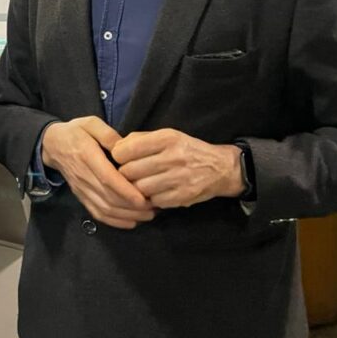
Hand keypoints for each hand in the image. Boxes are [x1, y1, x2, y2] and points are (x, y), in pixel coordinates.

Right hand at [41, 117, 154, 229]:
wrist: (52, 145)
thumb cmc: (76, 132)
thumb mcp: (91, 123)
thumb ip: (108, 134)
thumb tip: (125, 147)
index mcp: (87, 155)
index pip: (106, 178)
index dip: (125, 191)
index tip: (143, 199)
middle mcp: (83, 176)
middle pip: (108, 198)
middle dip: (132, 207)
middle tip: (154, 208)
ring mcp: (81, 189)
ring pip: (104, 209)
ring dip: (127, 216)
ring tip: (147, 215)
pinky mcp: (81, 196)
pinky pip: (97, 213)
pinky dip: (115, 221)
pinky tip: (131, 222)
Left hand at [112, 128, 243, 207]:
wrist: (221, 168)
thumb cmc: (187, 150)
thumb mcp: (167, 136)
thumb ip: (140, 139)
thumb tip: (115, 147)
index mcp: (166, 138)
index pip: (126, 150)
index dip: (118, 156)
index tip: (121, 159)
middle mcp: (173, 157)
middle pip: (129, 171)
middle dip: (124, 175)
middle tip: (128, 175)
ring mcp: (179, 178)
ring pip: (139, 188)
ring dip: (136, 189)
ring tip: (140, 184)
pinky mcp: (183, 196)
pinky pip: (154, 201)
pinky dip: (151, 199)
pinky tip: (155, 193)